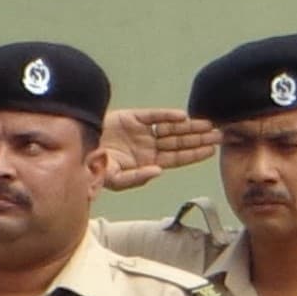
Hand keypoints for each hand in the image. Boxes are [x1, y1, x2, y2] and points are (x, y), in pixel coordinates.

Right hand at [101, 106, 217, 188]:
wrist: (77, 148)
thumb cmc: (94, 169)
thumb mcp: (115, 180)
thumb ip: (137, 178)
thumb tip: (158, 171)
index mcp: (147, 162)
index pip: (177, 158)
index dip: (194, 154)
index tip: (211, 151)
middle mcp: (148, 146)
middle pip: (179, 142)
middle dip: (199, 139)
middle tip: (220, 135)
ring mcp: (142, 131)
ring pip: (171, 129)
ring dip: (189, 127)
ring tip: (208, 125)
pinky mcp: (132, 117)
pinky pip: (154, 116)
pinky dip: (167, 116)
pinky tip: (183, 117)